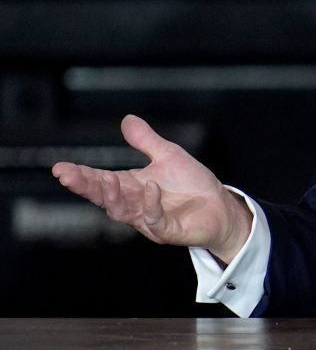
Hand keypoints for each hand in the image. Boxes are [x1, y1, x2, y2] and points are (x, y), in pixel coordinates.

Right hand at [50, 114, 252, 262]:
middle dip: (86, 187)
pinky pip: (155, 220)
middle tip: (68, 176)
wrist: (221, 207)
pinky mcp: (168, 231)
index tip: (60, 168)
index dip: (80, 176)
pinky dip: (150, 204)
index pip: (100, 181)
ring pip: (123, 212)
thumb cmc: (192, 185)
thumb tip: (127, 119)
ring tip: (107, 179)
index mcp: (132, 187)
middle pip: (104, 198)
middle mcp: (135, 205)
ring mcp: (149, 220)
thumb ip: (146, 141)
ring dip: (113, 196)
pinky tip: (150, 188)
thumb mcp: (169, 156)